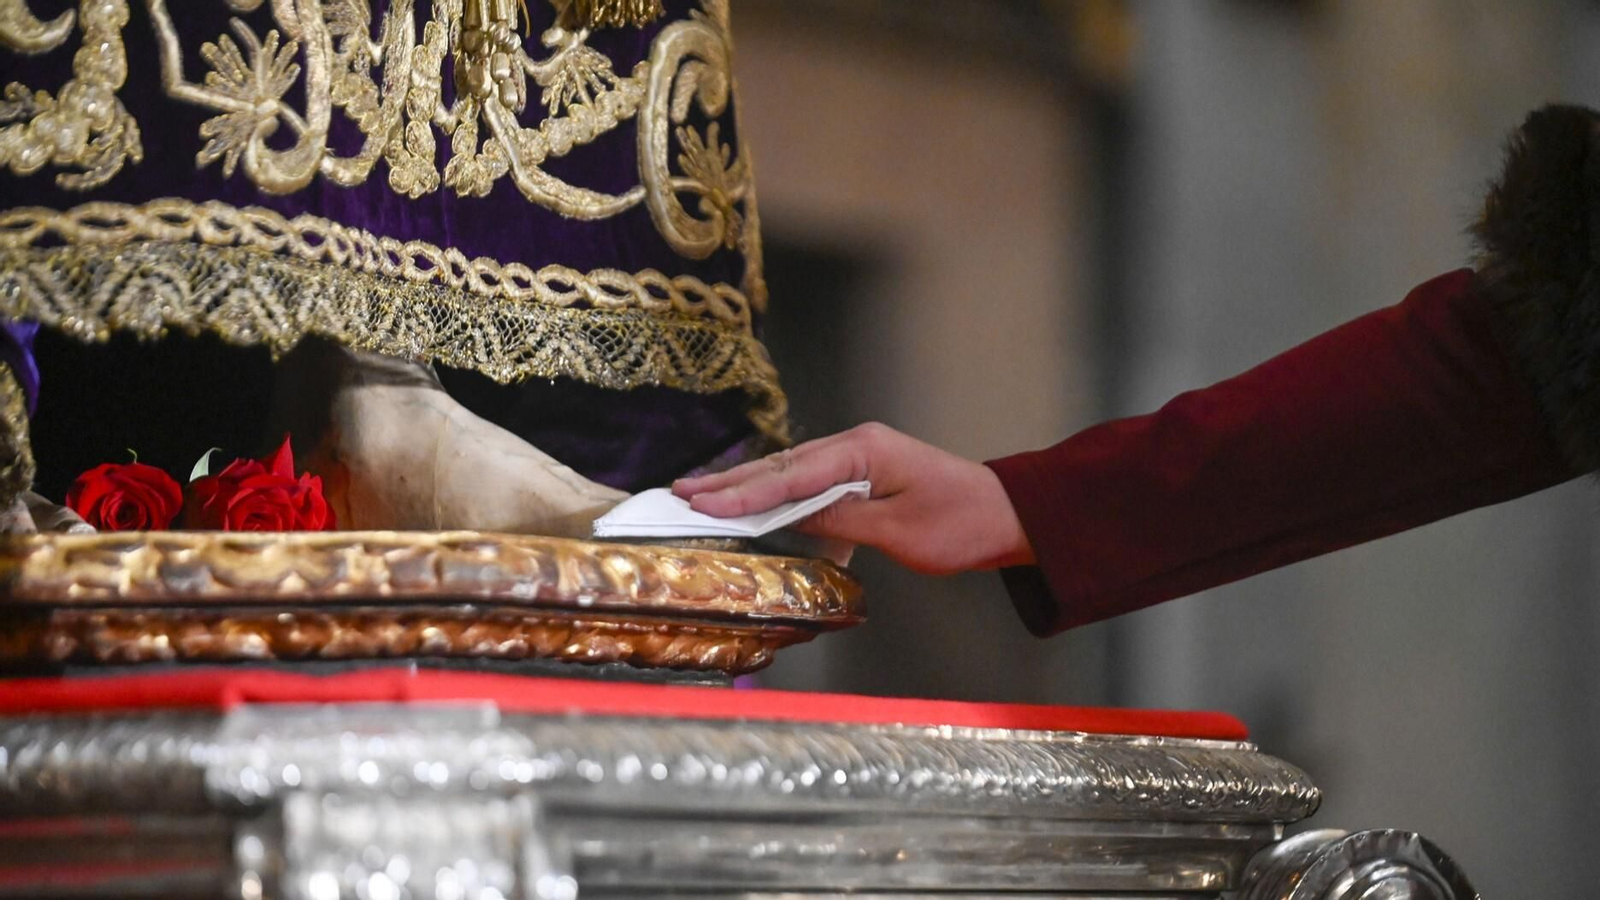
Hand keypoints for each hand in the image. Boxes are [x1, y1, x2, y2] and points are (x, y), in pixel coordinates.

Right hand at [672, 423, 1033, 573]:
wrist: (1008, 516)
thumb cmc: (962, 524)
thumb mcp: (899, 532)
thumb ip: (841, 521)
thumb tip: (791, 516)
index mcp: (864, 451)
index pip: (792, 475)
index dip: (743, 493)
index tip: (702, 504)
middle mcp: (857, 444)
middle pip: (782, 466)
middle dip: (729, 483)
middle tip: (680, 493)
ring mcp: (859, 456)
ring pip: (790, 471)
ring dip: (746, 486)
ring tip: (699, 495)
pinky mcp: (863, 472)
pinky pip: (808, 480)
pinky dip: (774, 492)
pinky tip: (748, 501)